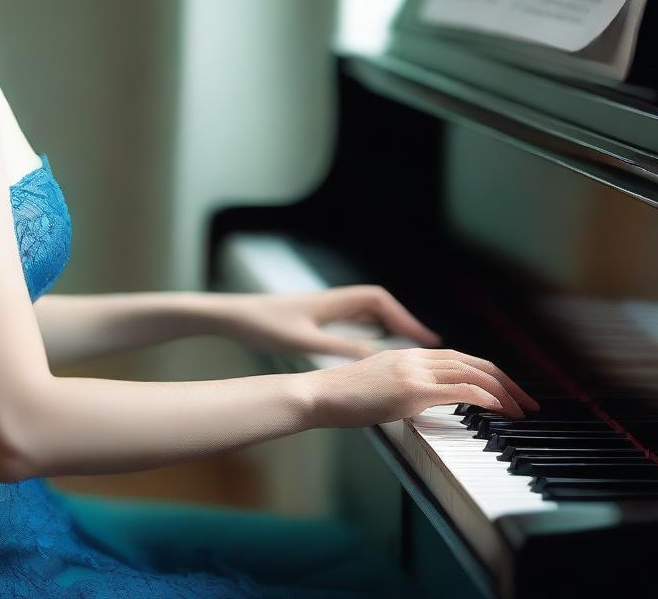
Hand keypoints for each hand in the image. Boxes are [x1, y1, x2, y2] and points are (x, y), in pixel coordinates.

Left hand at [218, 285, 442, 360]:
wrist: (232, 315)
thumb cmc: (263, 325)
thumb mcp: (305, 341)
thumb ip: (339, 347)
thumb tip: (375, 356)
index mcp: (332, 301)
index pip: (379, 302)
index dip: (404, 318)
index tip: (425, 338)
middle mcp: (331, 301)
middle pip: (377, 305)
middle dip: (402, 323)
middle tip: (425, 345)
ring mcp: (322, 308)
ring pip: (364, 313)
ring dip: (387, 326)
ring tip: (408, 349)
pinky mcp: (312, 317)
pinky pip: (350, 321)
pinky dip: (367, 331)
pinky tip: (372, 350)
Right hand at [309, 347, 540, 428]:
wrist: (318, 395)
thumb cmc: (342, 398)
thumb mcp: (379, 387)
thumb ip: (404, 388)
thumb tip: (427, 402)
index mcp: (407, 354)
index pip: (460, 358)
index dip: (489, 373)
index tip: (507, 392)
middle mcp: (414, 356)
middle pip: (473, 362)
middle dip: (507, 382)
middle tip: (529, 402)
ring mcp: (413, 371)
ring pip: (471, 373)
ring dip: (504, 392)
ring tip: (522, 411)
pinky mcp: (411, 390)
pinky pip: (459, 390)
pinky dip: (484, 398)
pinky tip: (499, 409)